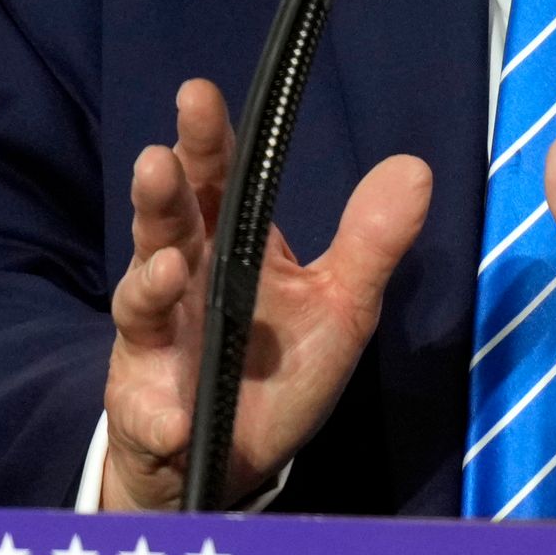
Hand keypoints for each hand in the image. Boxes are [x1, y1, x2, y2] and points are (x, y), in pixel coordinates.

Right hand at [104, 78, 432, 512]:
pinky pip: (149, 411)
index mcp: (229, 245)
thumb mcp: (340, 306)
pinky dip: (160, 417)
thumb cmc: (279, 369)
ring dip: (150, 283)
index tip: (198, 95)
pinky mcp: (144, 407)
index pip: (215, 179)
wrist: (236, 459)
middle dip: (162, 192)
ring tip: (168, 268)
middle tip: (159, 160)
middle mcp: (182, 278)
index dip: (206, 140)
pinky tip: (173, 421)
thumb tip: (414, 167)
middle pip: (166, 223)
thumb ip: (370, 242)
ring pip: (141, 298)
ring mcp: (156, 340)